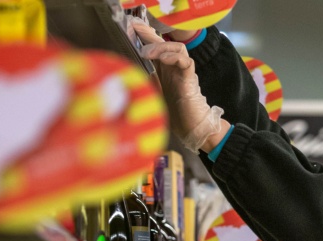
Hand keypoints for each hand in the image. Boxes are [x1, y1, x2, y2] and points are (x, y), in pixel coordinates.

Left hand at [133, 22, 223, 152]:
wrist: (192, 129)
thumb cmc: (175, 116)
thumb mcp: (152, 97)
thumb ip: (144, 83)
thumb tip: (130, 74)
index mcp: (164, 72)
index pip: (155, 49)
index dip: (144, 37)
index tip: (130, 28)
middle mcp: (174, 69)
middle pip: (165, 44)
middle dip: (150, 35)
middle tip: (134, 30)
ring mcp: (183, 73)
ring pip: (178, 48)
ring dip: (161, 47)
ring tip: (147, 53)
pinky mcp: (190, 79)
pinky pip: (186, 61)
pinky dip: (174, 57)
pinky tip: (162, 60)